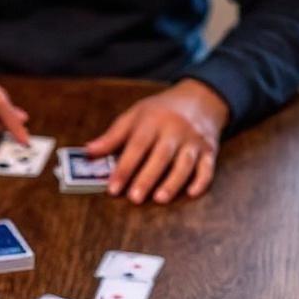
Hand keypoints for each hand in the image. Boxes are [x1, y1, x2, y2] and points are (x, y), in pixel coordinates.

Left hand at [85, 79, 227, 204]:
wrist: (200, 99)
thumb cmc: (161, 111)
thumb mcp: (135, 116)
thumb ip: (113, 136)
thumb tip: (88, 152)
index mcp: (153, 121)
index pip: (136, 146)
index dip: (124, 168)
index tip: (113, 188)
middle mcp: (175, 130)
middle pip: (161, 156)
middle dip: (147, 177)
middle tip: (134, 198)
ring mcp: (194, 141)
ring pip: (184, 163)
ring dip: (173, 182)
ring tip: (159, 199)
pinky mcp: (210, 151)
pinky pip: (208, 167)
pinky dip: (201, 181)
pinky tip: (191, 193)